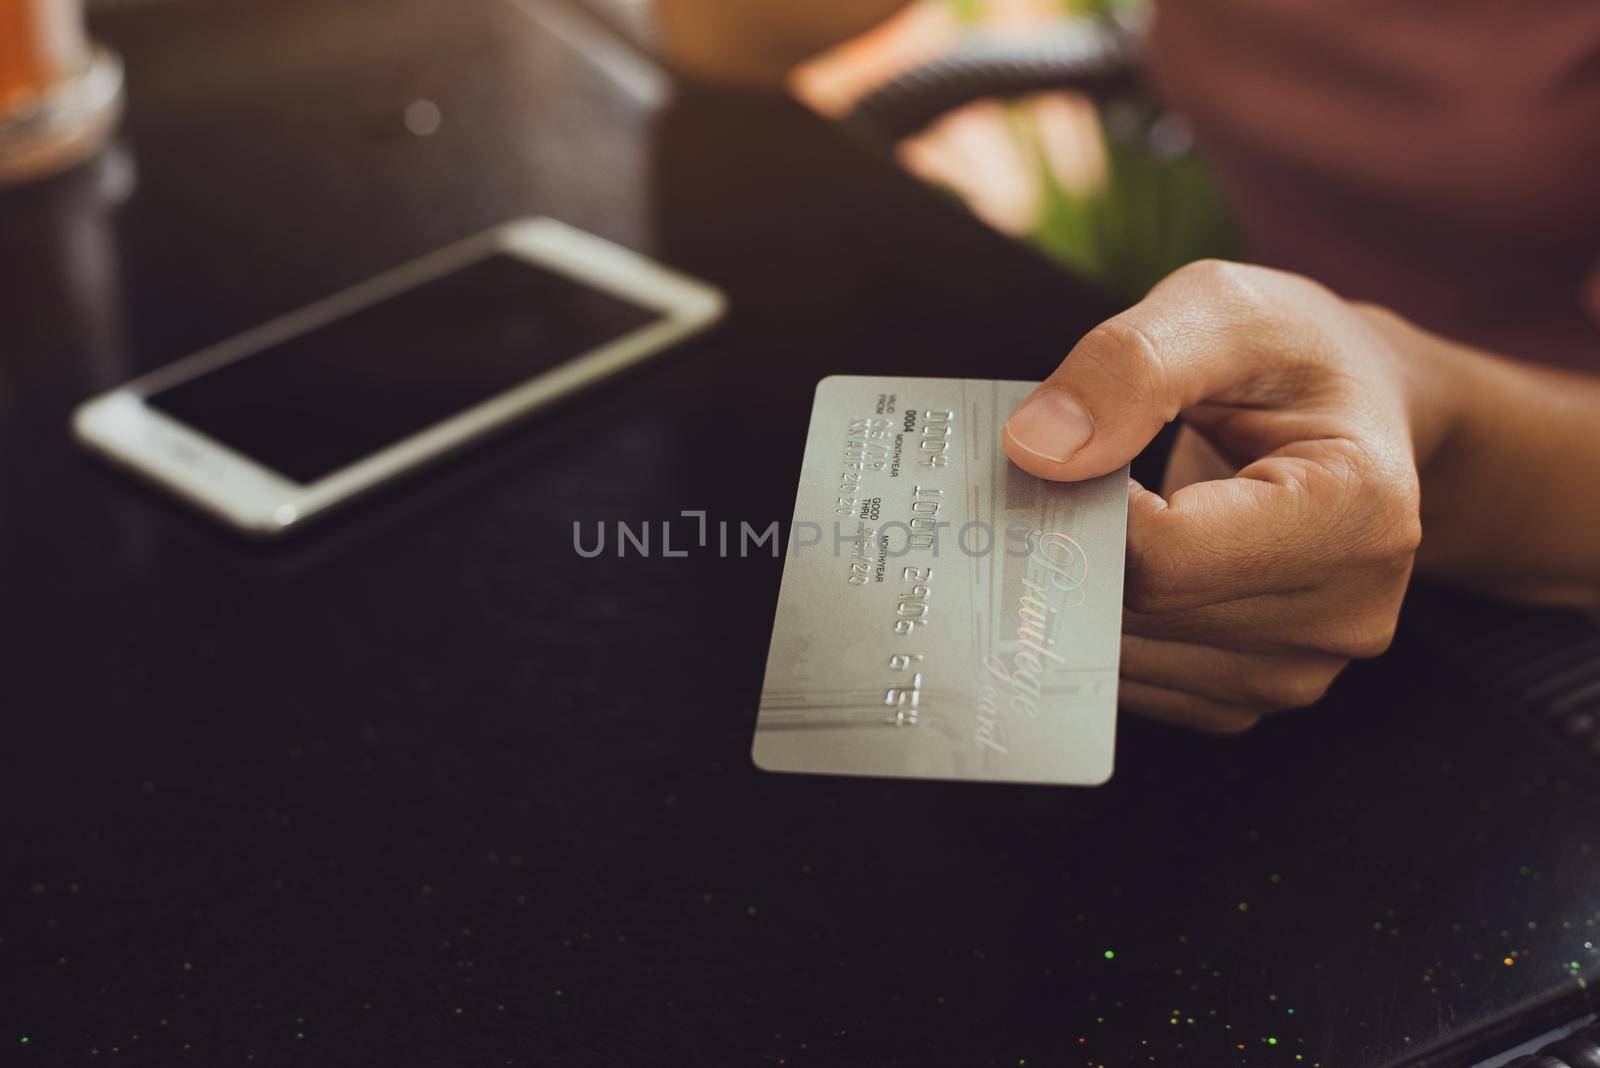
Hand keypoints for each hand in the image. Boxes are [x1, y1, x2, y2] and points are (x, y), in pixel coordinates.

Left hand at [1002, 260, 1430, 731]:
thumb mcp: (1222, 308)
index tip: (1073, 446)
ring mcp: (1298, 671)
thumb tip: (1036, 449)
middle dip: (1073, 545)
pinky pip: (1132, 683)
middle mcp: (1344, 614)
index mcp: (1357, 512)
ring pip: (1121, 659)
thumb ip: (1131, 365)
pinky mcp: (1249, 700)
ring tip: (1103, 515)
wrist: (1356, 416)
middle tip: (1065, 477)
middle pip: (1137, 613)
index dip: (1086, 502)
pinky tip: (1120, 564)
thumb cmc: (1293, 358)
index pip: (1162, 554)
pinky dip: (1099, 627)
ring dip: (1078, 591)